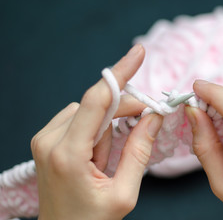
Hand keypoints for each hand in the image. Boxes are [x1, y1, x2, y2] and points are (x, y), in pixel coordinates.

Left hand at [31, 45, 162, 219]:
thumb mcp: (123, 192)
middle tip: (144, 125)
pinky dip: (95, 131)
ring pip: (90, 112)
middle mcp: (49, 140)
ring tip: (104, 163)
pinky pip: (79, 118)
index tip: (139, 53)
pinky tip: (94, 156)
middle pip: (97, 104)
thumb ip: (140, 150)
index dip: (121, 73)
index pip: (98, 100)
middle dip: (123, 114)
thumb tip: (154, 117)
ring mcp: (44, 138)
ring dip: (107, 130)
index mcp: (67, 154)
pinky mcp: (47, 139)